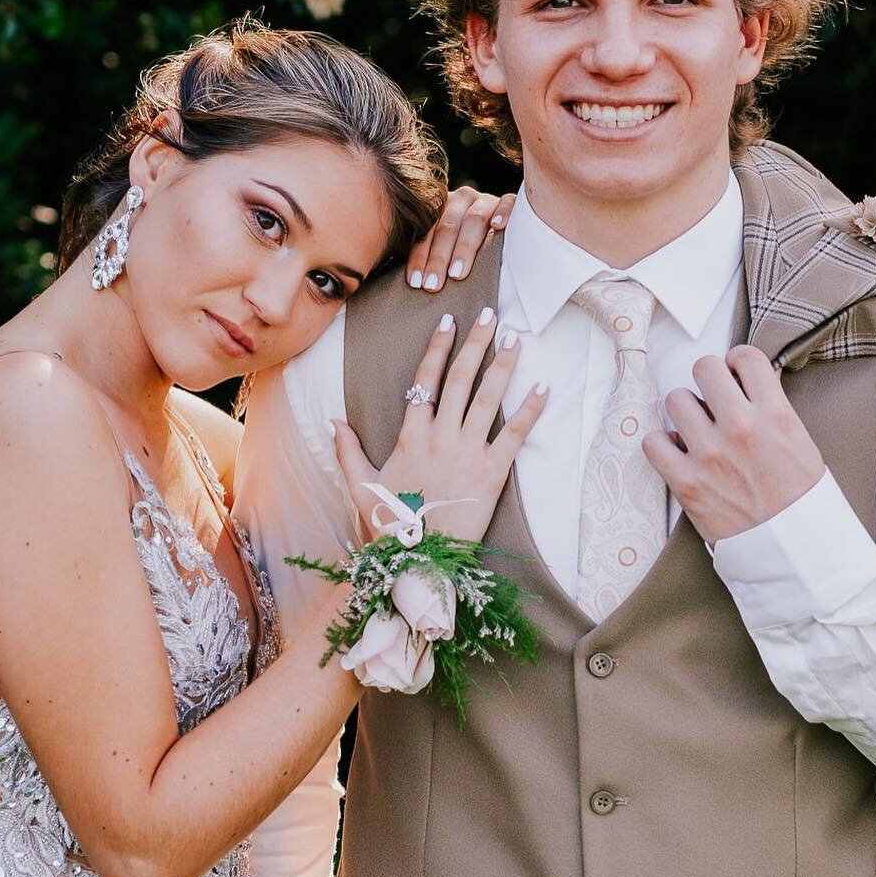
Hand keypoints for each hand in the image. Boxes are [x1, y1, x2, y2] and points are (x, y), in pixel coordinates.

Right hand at [332, 306, 547, 543]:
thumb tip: (332, 421)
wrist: (420, 562)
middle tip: (492, 314)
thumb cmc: (391, 530)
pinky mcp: (493, 473)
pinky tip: (543, 385)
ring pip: (487, 398)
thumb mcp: (361, 489)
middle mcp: (440, 437)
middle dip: (476, 343)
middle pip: (459, 379)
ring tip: (516, 338)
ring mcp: (468, 453)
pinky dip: (530, 409)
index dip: (437, 348)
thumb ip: (347, 452)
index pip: (424, 381)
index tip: (448, 321)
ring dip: (503, 365)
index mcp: (410, 438)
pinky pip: (515, 434)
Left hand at [404, 186, 513, 292]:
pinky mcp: (509, 202)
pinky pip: (508, 203)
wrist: (500, 233)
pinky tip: (498, 226)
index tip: (416, 283)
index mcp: (439, 208)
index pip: (426, 232)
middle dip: (438, 258)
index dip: (420, 257)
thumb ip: (426, 257)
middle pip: (447, 227)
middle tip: (433, 285)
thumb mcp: (442, 251)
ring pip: (474, 219)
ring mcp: (486, 200)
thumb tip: (404, 280)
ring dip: (464, 247)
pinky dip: (503, 212)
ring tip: (457, 274)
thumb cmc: (461, 251)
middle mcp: (461, 199)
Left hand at [643, 346, 825, 545]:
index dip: (737, 363)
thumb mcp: (800, 441)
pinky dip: (662, 445)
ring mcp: (710, 454)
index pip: (745, 357)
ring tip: (696, 430)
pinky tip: (679, 453)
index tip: (735, 375)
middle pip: (704, 368)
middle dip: (708, 381)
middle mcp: (740, 428)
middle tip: (713, 400)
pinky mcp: (686, 482)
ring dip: (684, 412)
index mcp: (775, 414)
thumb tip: (749, 380)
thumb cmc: (799, 498)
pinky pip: (653, 442)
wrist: (792, 549)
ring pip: (675, 400)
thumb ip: (773, 407)